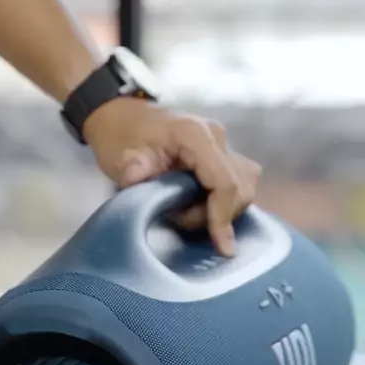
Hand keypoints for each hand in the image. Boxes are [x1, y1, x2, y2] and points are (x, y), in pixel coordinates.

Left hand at [84, 98, 261, 256]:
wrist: (122, 117)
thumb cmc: (121, 137)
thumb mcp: (120, 157)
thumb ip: (133, 172)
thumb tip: (142, 186)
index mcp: (195, 135)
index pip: (224, 183)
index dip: (222, 217)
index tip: (221, 247)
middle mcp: (217, 137)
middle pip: (239, 188)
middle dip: (216, 216)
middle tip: (179, 218)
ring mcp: (223, 144)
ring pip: (244, 187)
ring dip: (221, 210)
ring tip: (185, 212)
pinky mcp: (223, 154)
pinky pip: (238, 183)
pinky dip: (224, 202)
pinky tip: (200, 208)